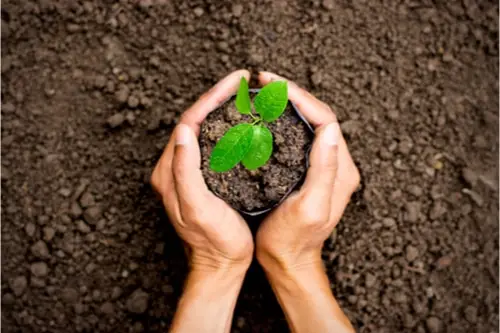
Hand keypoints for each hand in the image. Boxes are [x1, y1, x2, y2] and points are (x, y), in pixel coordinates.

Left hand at [151, 69, 253, 273]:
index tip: (235, 81)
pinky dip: (225, 126)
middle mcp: (175, 168)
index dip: (211, 97)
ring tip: (242, 94)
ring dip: (221, 108)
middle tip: (241, 81)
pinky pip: (211, 142)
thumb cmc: (213, 241)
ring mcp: (187, 172)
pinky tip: (241, 121)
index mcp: (170, 171)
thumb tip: (183, 130)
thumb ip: (185, 171)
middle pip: (194, 120)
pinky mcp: (201, 177)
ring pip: (203, 129)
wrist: (221, 265)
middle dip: (217, 97)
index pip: (189, 122)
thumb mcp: (197, 208)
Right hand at [256, 71, 359, 273]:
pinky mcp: (308, 171)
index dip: (300, 97)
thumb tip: (329, 128)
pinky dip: (283, 120)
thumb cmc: (293, 240)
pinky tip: (266, 116)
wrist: (288, 261)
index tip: (273, 84)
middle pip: (318, 115)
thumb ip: (324, 169)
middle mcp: (336, 164)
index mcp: (340, 169)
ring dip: (288, 103)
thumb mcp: (310, 207)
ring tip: (264, 92)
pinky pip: (299, 136)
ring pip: (308, 123)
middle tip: (264, 81)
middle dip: (292, 94)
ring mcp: (323, 167)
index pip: (325, 119)